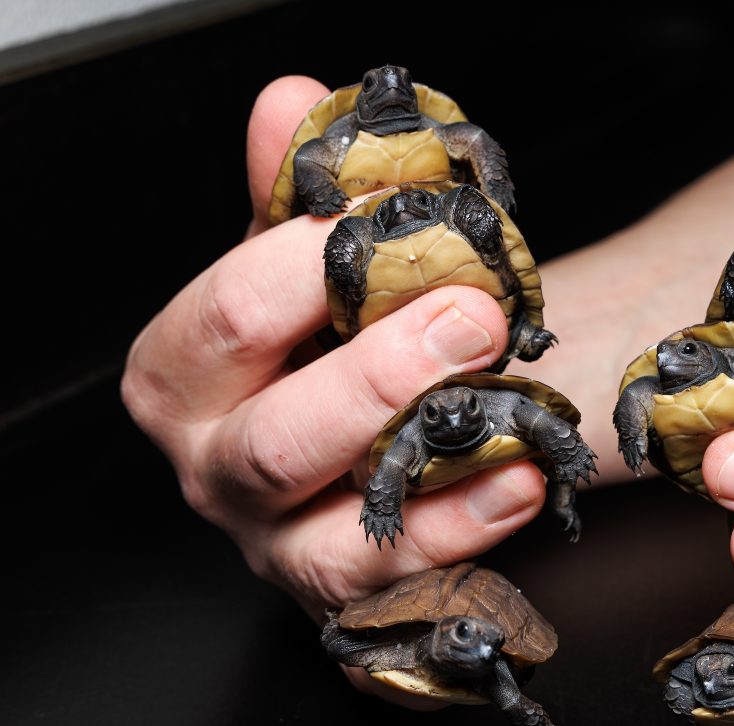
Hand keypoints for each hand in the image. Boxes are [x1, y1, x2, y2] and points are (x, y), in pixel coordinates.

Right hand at [121, 76, 547, 702]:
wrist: (368, 420)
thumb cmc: (326, 337)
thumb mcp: (301, 264)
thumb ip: (292, 195)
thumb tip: (289, 100)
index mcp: (185, 375)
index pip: (230, 317)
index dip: (312, 265)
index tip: (397, 220)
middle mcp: (216, 467)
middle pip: (278, 434)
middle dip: (382, 370)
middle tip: (472, 311)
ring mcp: (275, 544)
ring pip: (332, 526)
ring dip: (426, 450)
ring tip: (501, 395)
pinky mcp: (340, 590)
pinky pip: (400, 578)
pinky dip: (466, 526)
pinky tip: (521, 473)